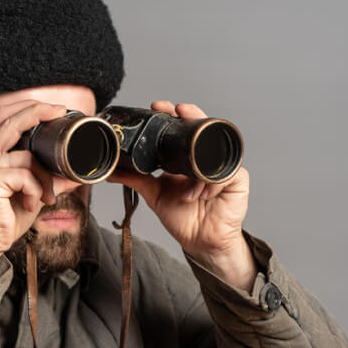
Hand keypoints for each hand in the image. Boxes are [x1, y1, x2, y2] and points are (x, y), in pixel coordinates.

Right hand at [0, 100, 64, 267]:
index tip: (53, 108)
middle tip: (58, 112)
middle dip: (37, 112)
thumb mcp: (31, 193)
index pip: (4, 118)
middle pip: (11, 122)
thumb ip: (48, 179)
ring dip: (44, 180)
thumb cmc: (4, 218)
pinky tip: (31, 205)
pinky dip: (36, 191)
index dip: (28, 107)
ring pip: (28, 157)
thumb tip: (73, 173)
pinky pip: (25, 176)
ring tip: (44, 198)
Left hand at [107, 101, 257, 290]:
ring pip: (214, 147)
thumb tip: (110, 171)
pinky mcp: (237, 179)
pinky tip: (201, 194)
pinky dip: (210, 183)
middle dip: (191, 115)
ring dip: (198, 161)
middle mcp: (206, 156)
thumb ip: (134, 178)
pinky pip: (225, 172)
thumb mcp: (154, 193)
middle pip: (202, 127)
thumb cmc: (182, 216)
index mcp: (188, 156)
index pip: (182, 127)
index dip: (172, 113)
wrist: (199, 241)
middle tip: (177, 110)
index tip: (157, 106)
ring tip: (188, 183)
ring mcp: (222, 165)